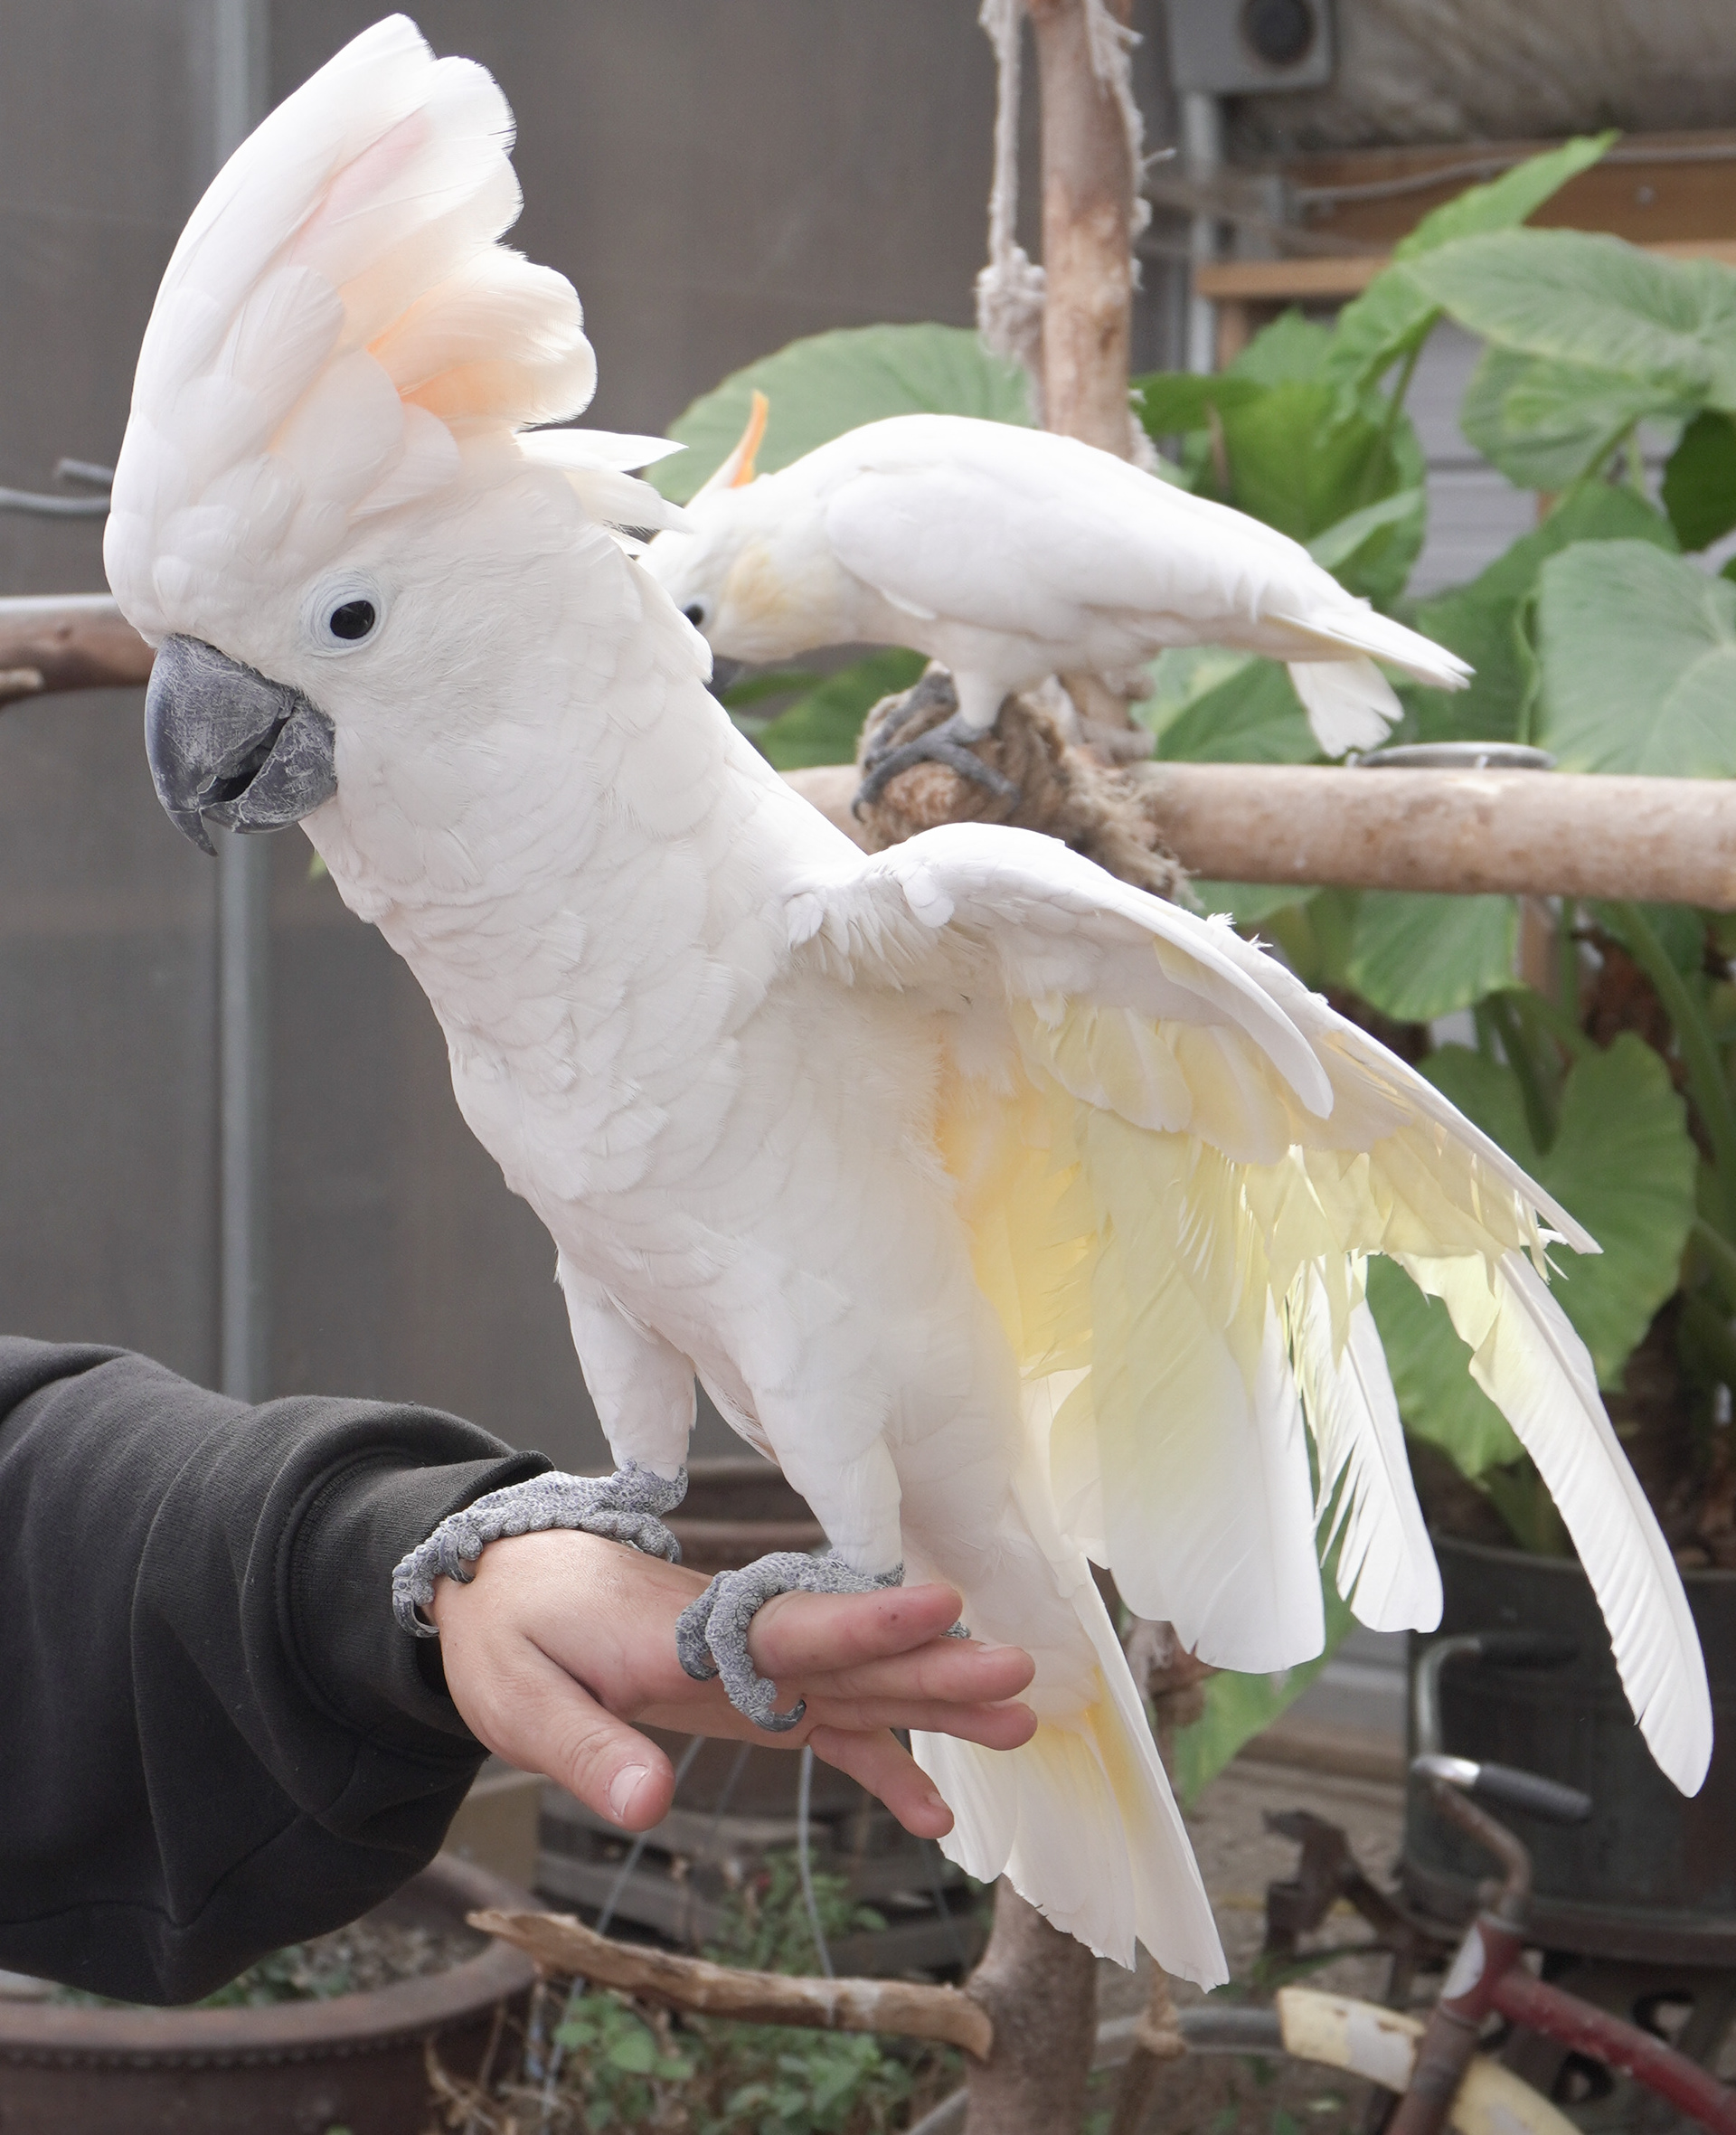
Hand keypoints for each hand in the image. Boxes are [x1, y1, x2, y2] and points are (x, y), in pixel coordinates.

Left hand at [430, 1529, 1035, 1839]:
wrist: (503, 1583)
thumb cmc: (511, 1631)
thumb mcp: (521, 1697)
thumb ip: (587, 1750)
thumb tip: (651, 1806)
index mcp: (690, 1632)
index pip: (793, 1626)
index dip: (868, 1621)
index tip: (943, 1606)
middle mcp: (741, 1643)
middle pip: (852, 1655)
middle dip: (938, 1665)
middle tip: (1023, 1675)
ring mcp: (754, 1669)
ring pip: (860, 1686)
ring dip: (935, 1705)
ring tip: (1019, 1726)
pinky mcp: (750, 1696)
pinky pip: (827, 1730)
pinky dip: (880, 1764)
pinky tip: (932, 1810)